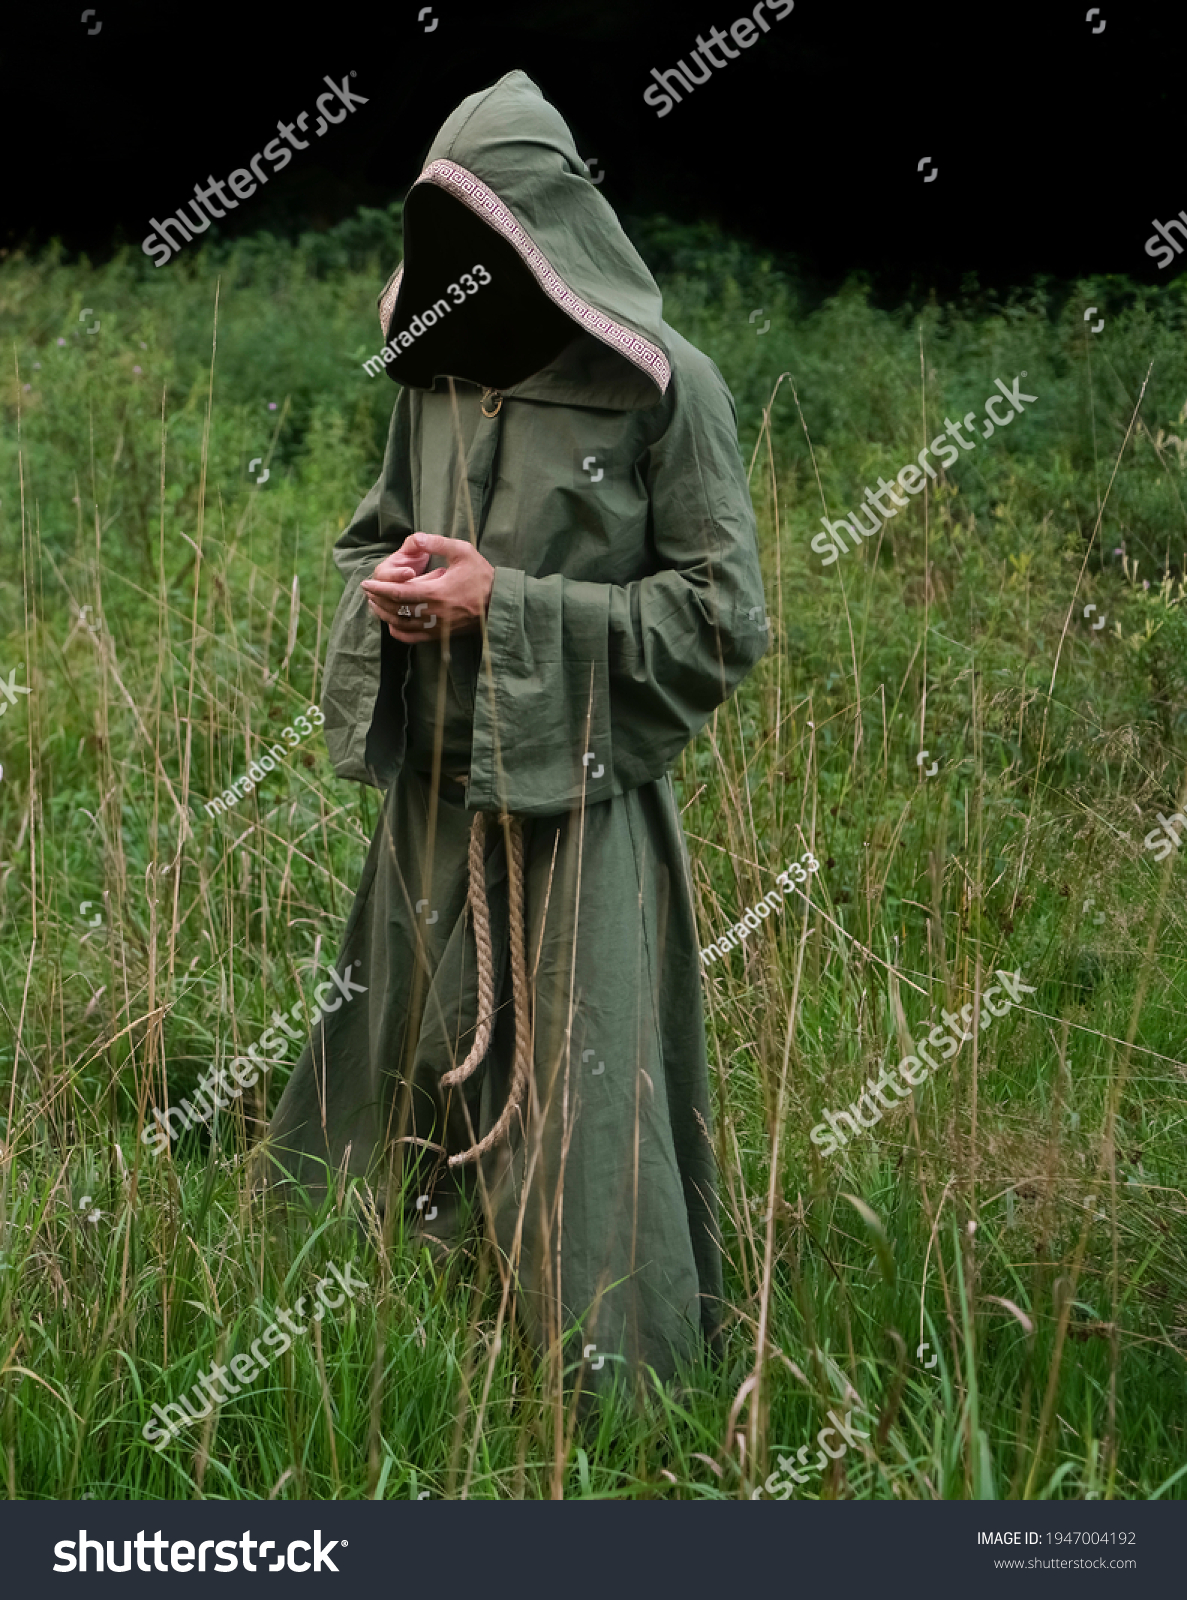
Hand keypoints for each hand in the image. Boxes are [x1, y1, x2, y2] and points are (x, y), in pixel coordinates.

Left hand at [361, 533, 494, 642]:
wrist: (499, 604)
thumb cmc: (482, 576)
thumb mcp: (463, 552)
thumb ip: (438, 543)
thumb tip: (416, 538)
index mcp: (437, 593)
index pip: (399, 593)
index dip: (379, 588)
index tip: (366, 583)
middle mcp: (434, 613)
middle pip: (395, 609)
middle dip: (377, 600)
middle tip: (367, 591)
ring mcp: (436, 627)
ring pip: (401, 625)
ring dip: (384, 615)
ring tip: (374, 604)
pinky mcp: (440, 635)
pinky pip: (412, 638)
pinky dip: (398, 632)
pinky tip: (391, 624)